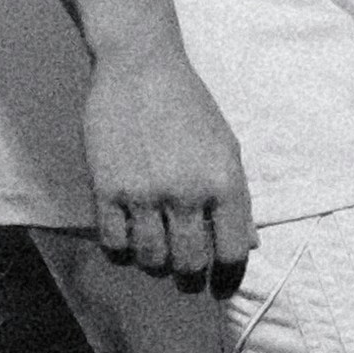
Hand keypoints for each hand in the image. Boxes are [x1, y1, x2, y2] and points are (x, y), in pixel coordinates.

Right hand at [78, 41, 255, 292]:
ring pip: (151, 259)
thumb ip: (236, 199)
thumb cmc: (189, 106)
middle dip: (189, 278)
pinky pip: (114, 243)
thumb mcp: (226, 147)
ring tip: (156, 255)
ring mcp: (144, 192)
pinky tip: (128, 241)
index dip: (229, 277)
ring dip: (155, 265)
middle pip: (190, 264)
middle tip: (185, 276)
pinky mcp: (106, 188)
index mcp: (224, 181)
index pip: (234, 252)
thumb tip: (247, 246)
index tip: (220, 285)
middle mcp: (186, 192)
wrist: (139, 66)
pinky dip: (122, 252)